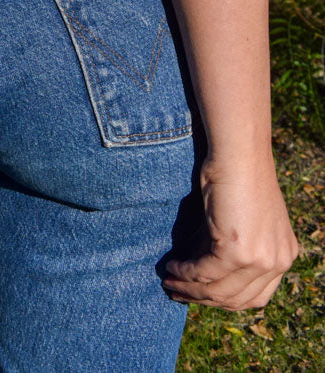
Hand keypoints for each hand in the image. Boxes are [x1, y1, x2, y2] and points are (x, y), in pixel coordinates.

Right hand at [162, 159, 299, 309]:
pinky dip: (185, 273)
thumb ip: (229, 248)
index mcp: (284, 255)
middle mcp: (278, 262)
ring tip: (170, 283)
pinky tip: (172, 267)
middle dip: (204, 299)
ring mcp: (261, 259)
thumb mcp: (240, 219)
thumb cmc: (237, 175)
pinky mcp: (239, 253)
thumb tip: (199, 274)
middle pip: (237, 299)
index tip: (199, 294)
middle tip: (177, 293)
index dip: (224, 299)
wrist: (239, 152)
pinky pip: (205, 273)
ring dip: (190, 290)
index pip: (255, 296)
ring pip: (219, 291)